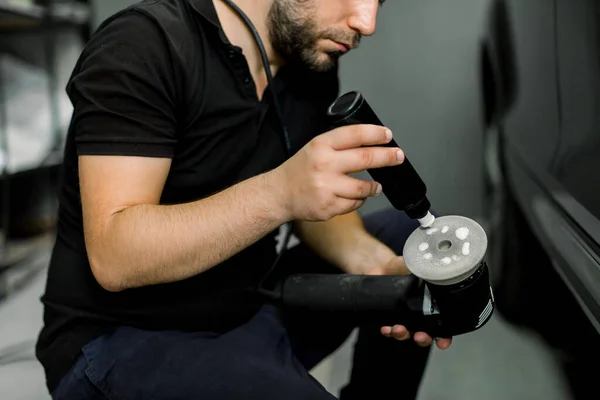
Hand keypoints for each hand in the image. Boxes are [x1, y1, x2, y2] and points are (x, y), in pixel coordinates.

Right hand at [275, 125, 404, 220]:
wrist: (279, 194)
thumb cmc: (300, 170)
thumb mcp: (315, 148)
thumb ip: (339, 145)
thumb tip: (372, 143)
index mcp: (321, 145)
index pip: (355, 134)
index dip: (376, 133)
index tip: (388, 135)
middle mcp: (324, 164)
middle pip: (366, 158)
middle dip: (388, 157)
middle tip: (398, 156)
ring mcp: (327, 187)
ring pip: (364, 187)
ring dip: (374, 186)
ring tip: (376, 186)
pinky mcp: (328, 206)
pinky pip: (355, 203)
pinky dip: (358, 200)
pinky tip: (352, 196)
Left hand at [368, 256, 452, 349]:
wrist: (382, 266)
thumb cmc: (403, 267)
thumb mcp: (419, 267)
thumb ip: (429, 271)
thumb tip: (437, 270)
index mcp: (432, 304)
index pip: (442, 325)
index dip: (444, 336)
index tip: (442, 341)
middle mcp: (420, 314)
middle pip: (426, 334)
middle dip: (423, 339)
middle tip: (419, 336)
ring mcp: (405, 318)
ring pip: (407, 335)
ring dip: (403, 335)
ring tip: (398, 329)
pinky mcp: (390, 318)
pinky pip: (390, 330)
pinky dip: (388, 332)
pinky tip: (386, 328)